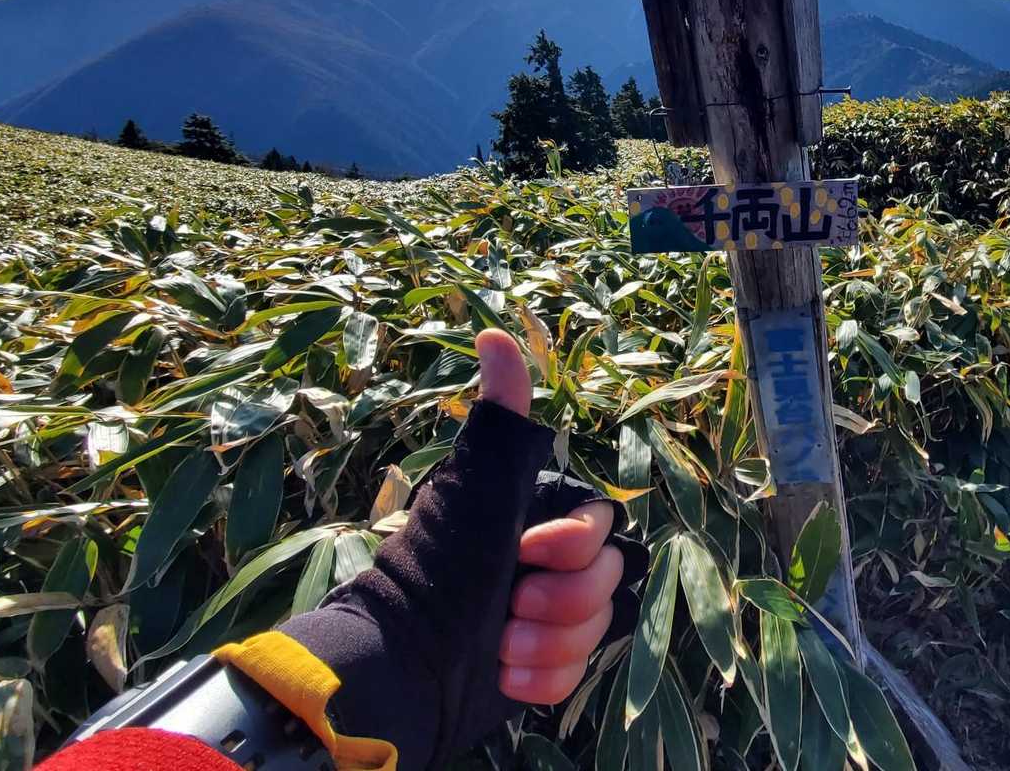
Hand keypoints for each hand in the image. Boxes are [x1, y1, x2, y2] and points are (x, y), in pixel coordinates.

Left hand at [473, 329, 623, 704]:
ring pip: (595, 630)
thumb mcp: (478, 488)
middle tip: (510, 603)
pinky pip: (575, 676)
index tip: (527, 550)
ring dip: (548, 642)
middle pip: (606, 580)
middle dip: (561, 601)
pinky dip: (541, 679)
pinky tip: (504, 674)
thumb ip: (503, 419)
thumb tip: (494, 331)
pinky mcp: (536, 670)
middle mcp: (539, 563)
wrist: (404, 668)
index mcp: (530, 516)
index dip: (573, 545)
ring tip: (500, 644)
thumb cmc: (440, 568)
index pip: (601, 527)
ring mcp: (540, 619)